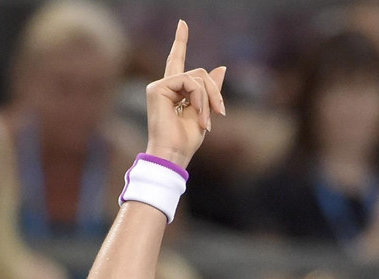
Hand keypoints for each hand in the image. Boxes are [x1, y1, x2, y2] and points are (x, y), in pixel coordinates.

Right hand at [144, 21, 225, 168]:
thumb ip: (211, 91)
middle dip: (214, 92)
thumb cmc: (186, 140)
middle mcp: (165, 86)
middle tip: (221, 112)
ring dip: (208, 99)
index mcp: (174, 91)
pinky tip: (197, 114)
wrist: (174, 154)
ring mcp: (159, 86)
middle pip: (199, 73)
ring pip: (197, 77)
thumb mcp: (206, 112)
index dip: (180, 42)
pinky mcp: (157, 88)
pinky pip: (189, 83)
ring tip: (205, 121)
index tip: (182, 23)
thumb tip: (221, 67)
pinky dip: (199, 99)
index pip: (177, 61)